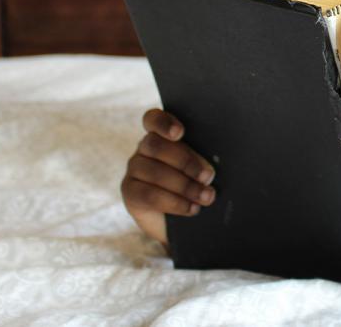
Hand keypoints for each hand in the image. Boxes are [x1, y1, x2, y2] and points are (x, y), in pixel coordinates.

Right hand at [121, 108, 216, 247]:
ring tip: (206, 196)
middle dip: (185, 161)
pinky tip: (192, 208)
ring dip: (185, 186)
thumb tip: (211, 168)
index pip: (153, 119)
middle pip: (156, 145)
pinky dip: (175, 203)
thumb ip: (203, 160)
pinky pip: (150, 195)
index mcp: (162, 134)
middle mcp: (145, 148)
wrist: (180, 220)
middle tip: (208, 176)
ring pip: (155, 172)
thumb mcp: (202, 169)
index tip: (180, 133)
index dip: (164, 123)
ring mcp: (135, 169)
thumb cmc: (197, 185)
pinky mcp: (130, 192)